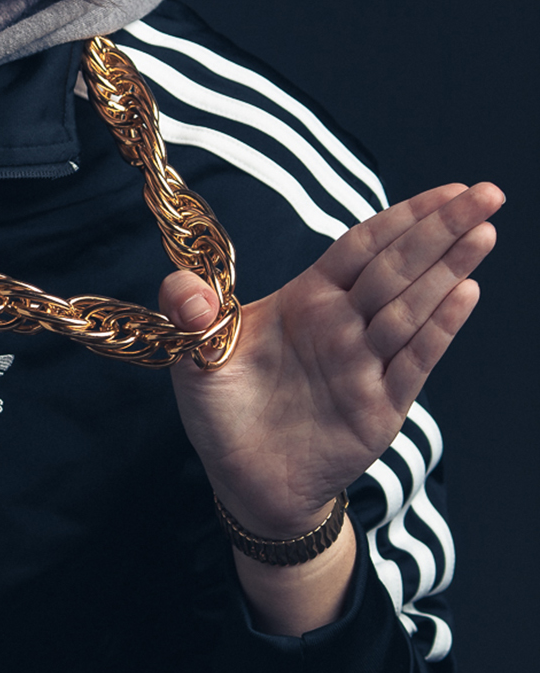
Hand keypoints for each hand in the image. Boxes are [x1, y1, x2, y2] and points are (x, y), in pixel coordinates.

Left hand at [158, 182, 501, 633]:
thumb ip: (190, 313)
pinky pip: (412, 361)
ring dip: (448, 270)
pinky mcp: (378, 407)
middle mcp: (344, 325)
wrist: (244, 482)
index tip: (447, 189)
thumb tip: (183, 290)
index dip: (402, 217)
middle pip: (398, 267)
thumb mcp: (194, 356)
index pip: (363, 246)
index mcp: (309, 301)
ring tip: (483, 232)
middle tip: (488, 193)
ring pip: (412, 307)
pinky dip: (438, 329)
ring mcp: (366, 365)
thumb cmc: (225, 412)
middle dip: (442, 229)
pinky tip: (465, 293)